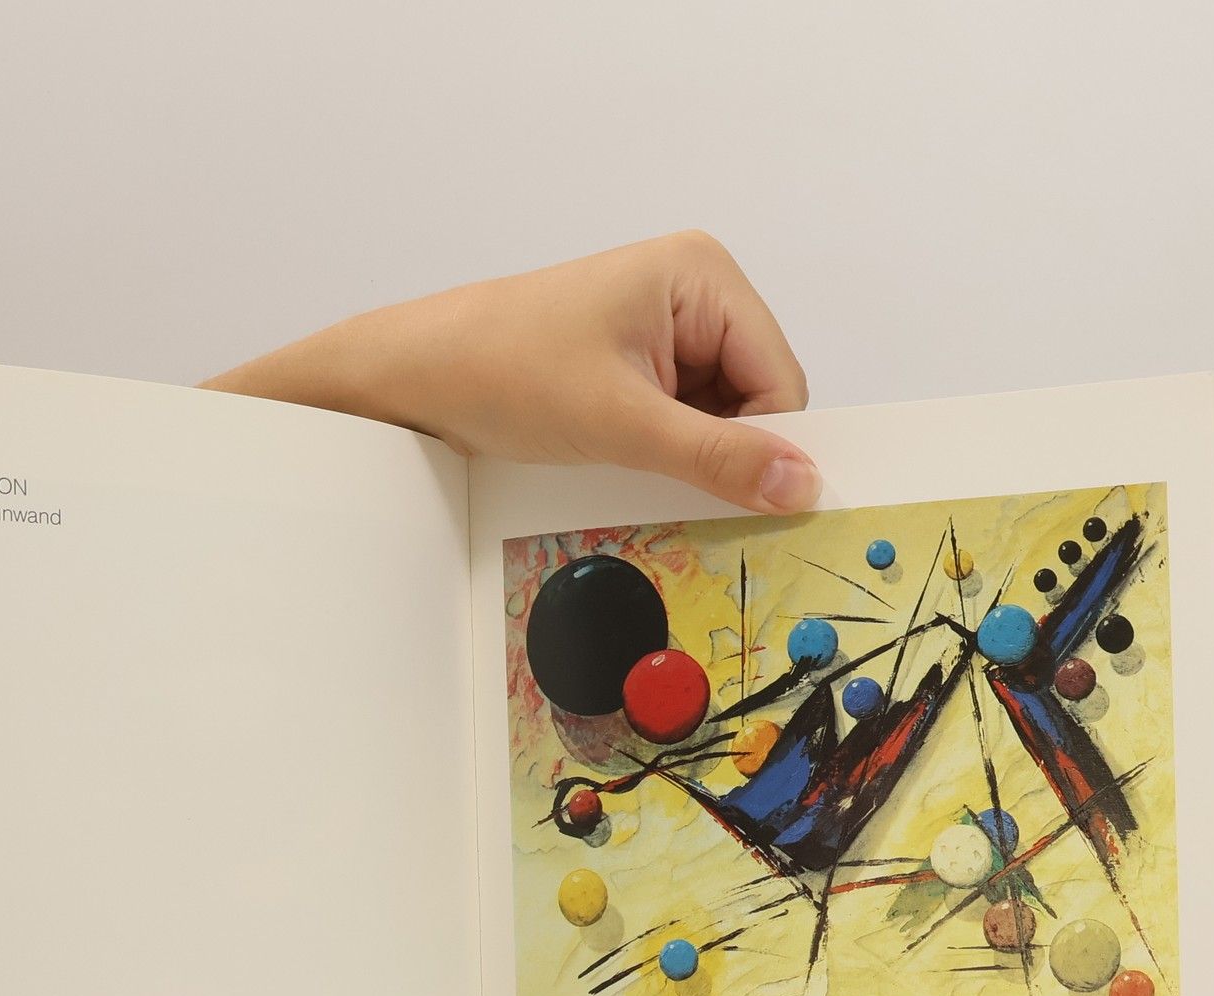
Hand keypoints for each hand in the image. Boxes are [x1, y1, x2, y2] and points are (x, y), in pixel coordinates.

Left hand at [204, 232, 818, 514]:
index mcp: (702, 274)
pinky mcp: (634, 363)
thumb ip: (717, 457)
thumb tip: (799, 484)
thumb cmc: (501, 369)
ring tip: (634, 465)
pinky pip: (682, 420)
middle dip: (728, 449)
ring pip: (721, 416)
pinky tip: (627, 463)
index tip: (758, 503)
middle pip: (757, 397)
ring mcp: (663, 327)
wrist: (414, 376)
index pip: (781, 378)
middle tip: (682, 489)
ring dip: (692, 455)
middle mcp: (692, 290)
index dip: (771, 444)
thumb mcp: (620, 423)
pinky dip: (667, 453)